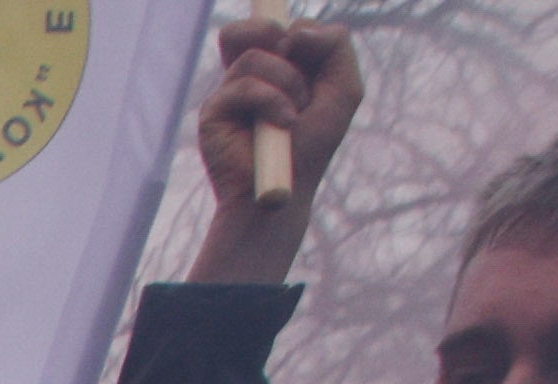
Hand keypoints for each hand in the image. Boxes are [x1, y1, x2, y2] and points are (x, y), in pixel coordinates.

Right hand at [187, 28, 356, 279]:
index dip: (302, 36)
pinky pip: (243, 85)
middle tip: (301, 82)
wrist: (285, 188)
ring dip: (286, 83)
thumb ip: (335, 45)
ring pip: (255, 55)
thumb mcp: (343, 87)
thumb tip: (292, 32)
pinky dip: (271, 102)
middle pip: (259, 24)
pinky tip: (280, 125)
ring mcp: (230, 90)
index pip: (281, 22)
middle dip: (288, 46)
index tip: (314, 68)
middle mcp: (251, 72)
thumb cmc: (312, 143)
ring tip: (292, 115)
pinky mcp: (213, 110)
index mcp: (279, 63)